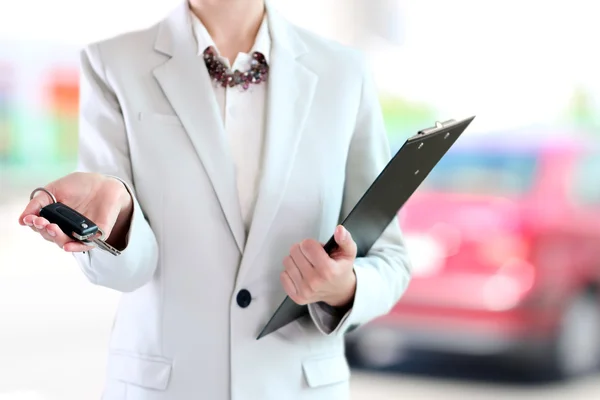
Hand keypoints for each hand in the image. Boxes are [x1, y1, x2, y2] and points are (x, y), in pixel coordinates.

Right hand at [18, 172, 132, 251]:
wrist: (104, 183)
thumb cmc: (79, 186)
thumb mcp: (54, 190)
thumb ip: (38, 203)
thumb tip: (22, 219)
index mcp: (53, 218)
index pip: (40, 226)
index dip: (34, 224)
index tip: (30, 219)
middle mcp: (65, 228)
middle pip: (50, 236)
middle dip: (44, 230)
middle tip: (41, 222)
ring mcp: (79, 232)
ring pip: (64, 242)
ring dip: (56, 237)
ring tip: (51, 227)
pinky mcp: (95, 235)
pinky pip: (84, 245)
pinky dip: (75, 247)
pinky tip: (67, 246)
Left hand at [281, 225, 356, 306]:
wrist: (340, 291)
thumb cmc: (341, 270)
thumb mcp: (348, 252)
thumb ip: (345, 239)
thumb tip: (339, 230)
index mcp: (328, 270)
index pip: (306, 245)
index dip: (312, 244)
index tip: (318, 249)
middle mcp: (315, 282)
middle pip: (294, 251)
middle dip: (303, 249)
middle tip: (312, 256)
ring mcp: (305, 291)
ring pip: (287, 261)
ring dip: (296, 260)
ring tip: (307, 264)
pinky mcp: (297, 297)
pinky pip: (283, 275)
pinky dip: (291, 272)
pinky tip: (302, 273)